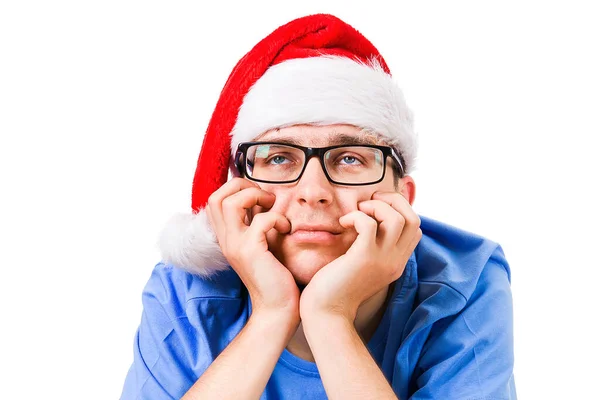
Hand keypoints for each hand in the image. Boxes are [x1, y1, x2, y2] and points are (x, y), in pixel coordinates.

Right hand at [206, 178, 299, 319]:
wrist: (277, 310)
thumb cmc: (275, 277)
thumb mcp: (261, 244)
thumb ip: (256, 223)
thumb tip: (263, 198)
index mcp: (226, 237)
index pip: (214, 200)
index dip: (235, 188)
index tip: (258, 196)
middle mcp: (226, 239)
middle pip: (216, 196)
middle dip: (242, 186)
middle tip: (264, 197)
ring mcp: (235, 246)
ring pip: (230, 202)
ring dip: (255, 196)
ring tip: (271, 206)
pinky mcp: (251, 252)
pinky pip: (260, 220)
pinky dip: (277, 218)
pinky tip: (285, 229)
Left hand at [299, 191, 421, 322]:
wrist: (327, 313)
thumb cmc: (338, 287)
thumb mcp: (364, 266)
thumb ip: (373, 248)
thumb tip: (369, 223)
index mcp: (397, 262)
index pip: (415, 228)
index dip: (399, 210)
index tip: (376, 210)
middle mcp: (395, 261)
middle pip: (413, 218)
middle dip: (393, 201)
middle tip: (370, 203)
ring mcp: (382, 260)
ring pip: (396, 219)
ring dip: (376, 207)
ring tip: (359, 212)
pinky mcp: (363, 258)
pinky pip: (368, 224)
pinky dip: (356, 216)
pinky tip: (343, 223)